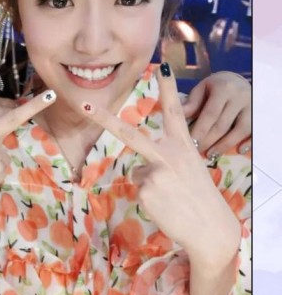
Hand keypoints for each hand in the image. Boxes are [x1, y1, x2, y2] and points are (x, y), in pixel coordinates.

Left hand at [81, 64, 240, 268]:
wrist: (210, 228)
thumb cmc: (199, 196)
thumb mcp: (189, 168)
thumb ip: (166, 158)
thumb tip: (140, 168)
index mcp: (183, 145)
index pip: (174, 111)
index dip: (167, 88)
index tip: (162, 66)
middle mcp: (168, 154)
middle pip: (129, 134)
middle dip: (103, 118)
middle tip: (84, 105)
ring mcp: (155, 172)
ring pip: (137, 172)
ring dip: (149, 184)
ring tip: (171, 196)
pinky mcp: (145, 191)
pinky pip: (138, 189)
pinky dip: (149, 198)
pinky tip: (166, 205)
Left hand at [182, 71, 250, 156]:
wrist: (238, 80)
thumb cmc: (215, 87)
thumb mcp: (202, 88)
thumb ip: (192, 103)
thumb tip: (177, 116)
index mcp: (223, 88)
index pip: (210, 113)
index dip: (200, 130)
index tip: (189, 143)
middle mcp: (240, 97)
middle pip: (223, 124)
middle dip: (208, 141)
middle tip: (196, 152)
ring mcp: (252, 107)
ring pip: (239, 131)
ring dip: (224, 146)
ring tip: (211, 155)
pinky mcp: (259, 115)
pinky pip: (254, 132)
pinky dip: (247, 143)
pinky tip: (238, 151)